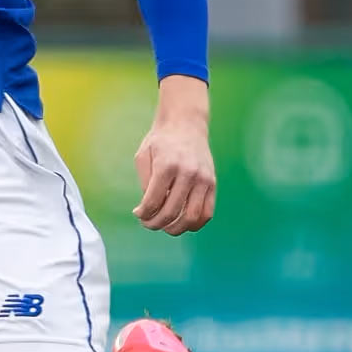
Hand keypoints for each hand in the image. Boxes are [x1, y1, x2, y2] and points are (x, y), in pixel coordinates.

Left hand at [132, 75, 215, 234]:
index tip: (138, 214)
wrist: (186, 123)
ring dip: (176, 228)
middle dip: (156, 224)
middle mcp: (188, 173)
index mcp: (167, 165)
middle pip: (171, 212)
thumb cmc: (161, 141)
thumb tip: (147, 210)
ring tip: (166, 226)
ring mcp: (203, 179)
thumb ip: (144, 183)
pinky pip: (207, 212)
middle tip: (148, 223)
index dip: (143, 214)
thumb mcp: (143, 156)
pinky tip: (183, 223)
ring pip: (191, 217)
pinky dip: (195, 223)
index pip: (153, 202)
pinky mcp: (212, 183)